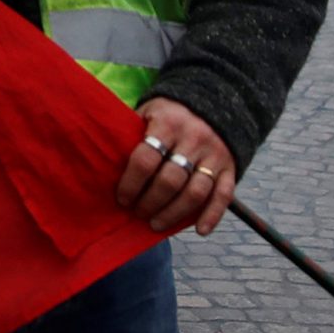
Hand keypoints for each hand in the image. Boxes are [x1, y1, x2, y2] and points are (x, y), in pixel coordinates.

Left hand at [116, 98, 237, 235]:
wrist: (216, 101)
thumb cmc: (169, 114)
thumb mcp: (148, 112)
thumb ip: (131, 134)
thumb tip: (103, 163)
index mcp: (168, 123)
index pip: (145, 159)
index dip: (131, 184)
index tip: (122, 198)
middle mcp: (193, 138)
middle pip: (170, 180)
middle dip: (150, 202)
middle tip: (138, 213)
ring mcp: (214, 154)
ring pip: (195, 192)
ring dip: (173, 213)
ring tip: (156, 224)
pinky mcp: (230, 166)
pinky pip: (224, 195)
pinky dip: (212, 215)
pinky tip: (200, 231)